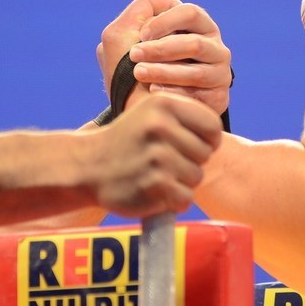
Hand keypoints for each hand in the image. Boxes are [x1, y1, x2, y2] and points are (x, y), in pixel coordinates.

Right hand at [89, 93, 221, 215]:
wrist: (87, 166)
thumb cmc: (128, 141)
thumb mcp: (151, 113)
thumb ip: (185, 118)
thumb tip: (217, 137)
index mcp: (164, 103)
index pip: (212, 126)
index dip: (207, 141)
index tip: (188, 146)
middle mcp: (161, 126)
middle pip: (206, 154)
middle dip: (190, 162)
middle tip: (163, 162)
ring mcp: (157, 156)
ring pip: (197, 177)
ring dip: (181, 183)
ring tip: (156, 175)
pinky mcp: (154, 184)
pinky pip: (185, 198)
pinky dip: (173, 201)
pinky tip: (154, 192)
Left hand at [98, 0, 231, 117]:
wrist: (145, 114)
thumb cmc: (135, 68)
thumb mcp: (128, 36)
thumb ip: (138, 14)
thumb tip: (154, 9)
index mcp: (197, 26)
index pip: (189, 12)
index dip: (164, 21)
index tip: (142, 34)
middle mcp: (213, 46)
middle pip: (194, 43)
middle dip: (160, 48)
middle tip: (134, 55)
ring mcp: (219, 72)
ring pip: (195, 72)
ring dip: (163, 70)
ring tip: (139, 73)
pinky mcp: (218, 97)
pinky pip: (198, 94)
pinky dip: (173, 92)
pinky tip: (154, 92)